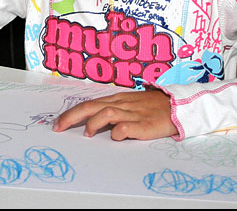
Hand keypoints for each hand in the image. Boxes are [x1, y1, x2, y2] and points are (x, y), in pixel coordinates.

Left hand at [52, 89, 177, 140]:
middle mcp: (121, 104)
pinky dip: (117, 132)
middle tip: (58, 128)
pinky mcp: (144, 124)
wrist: (178, 106)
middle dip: (71, 117)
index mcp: (116, 99)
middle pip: (91, 106)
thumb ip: (113, 111)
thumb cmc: (152, 108)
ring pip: (105, 113)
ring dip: (92, 123)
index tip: (57, 123)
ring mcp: (132, 113)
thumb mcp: (129, 105)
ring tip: (87, 134)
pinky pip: (126, 126)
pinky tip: (115, 137)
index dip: (71, 113)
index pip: (88, 104)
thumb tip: (92, 121)